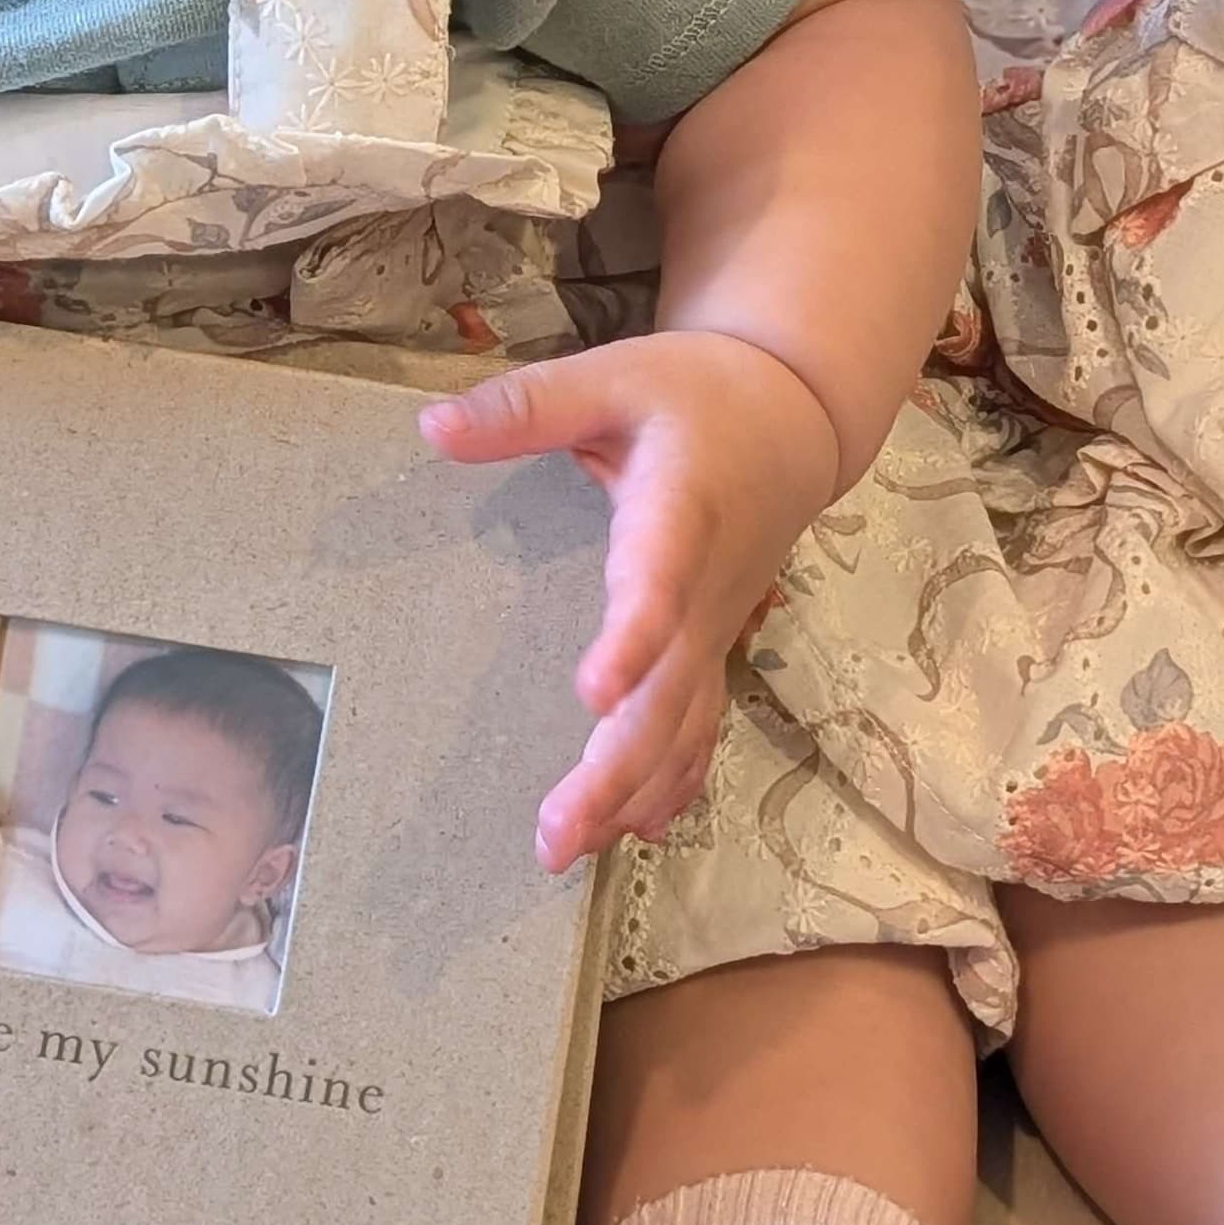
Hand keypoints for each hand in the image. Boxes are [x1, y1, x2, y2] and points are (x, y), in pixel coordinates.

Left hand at [420, 328, 842, 872]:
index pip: (659, 583)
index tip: (592, 692)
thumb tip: (431, 430)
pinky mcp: (713, 646)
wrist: (792, 420)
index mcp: (679, 512)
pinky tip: (640, 830)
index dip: (633, 639)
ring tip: (572, 848)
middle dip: (616, 769)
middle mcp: (705, 590)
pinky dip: (673, 780)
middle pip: (670, 693)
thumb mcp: (613, 376)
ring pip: (684, 724)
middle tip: (556, 835)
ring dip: (633, 791)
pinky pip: (699, 725)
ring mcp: (714, 628)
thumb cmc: (695, 395)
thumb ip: (528, 407)